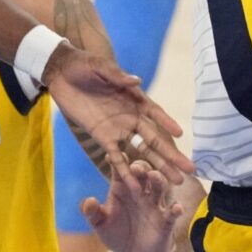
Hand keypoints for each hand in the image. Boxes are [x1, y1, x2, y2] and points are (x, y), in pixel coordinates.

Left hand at [46, 45, 193, 183]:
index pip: (154, 113)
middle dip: (171, 155)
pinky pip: (116, 157)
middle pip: (154, 138)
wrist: (61, 72)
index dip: (167, 123)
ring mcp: (117, 129)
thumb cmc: (84, 65)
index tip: (180, 135)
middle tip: (189, 170)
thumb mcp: (100, 67)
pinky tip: (135, 186)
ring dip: (156, 166)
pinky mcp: (101, 137)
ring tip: (174, 182)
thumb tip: (137, 81)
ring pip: (141, 151)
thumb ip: (117, 76)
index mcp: (133, 98)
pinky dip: (125, 171)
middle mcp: (129, 116)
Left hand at [81, 160, 186, 251]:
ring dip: (158, 181)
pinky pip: (172, 213)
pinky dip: (175, 210)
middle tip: (136, 167)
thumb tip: (89, 201)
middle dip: (140, 169)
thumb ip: (93, 213)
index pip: (120, 171)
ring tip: (155, 176)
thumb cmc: (115, 233)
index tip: (112, 156)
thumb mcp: (101, 224)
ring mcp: (154, 204)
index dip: (117, 162)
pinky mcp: (165, 220)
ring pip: (159, 188)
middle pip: (143, 175)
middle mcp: (140, 192)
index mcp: (123, 188)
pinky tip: (177, 208)